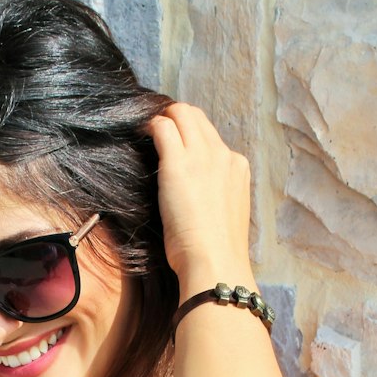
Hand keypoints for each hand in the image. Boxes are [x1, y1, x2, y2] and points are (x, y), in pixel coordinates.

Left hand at [147, 102, 252, 288]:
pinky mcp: (178, 163)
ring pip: (181, 114)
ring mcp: (202, 156)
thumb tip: (196, 197)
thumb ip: (214, 196)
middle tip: (155, 128)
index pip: (211, 137)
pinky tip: (139, 134)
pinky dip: (149, 126)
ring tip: (145, 129)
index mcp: (237, 168)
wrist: (215, 262)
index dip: (191, 135)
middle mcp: (223, 155)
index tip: (175, 142)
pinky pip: (162, 127)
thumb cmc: (216, 252)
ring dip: (162, 117)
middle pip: (197, 118)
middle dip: (176, 117)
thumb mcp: (225, 215)